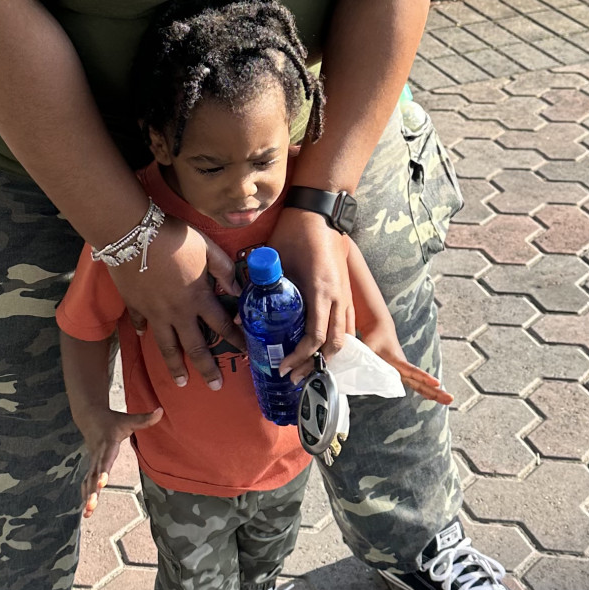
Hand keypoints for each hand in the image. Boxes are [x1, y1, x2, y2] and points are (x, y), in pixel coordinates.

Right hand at [79, 406, 162, 516]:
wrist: (90, 417)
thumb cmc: (112, 421)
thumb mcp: (128, 419)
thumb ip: (145, 418)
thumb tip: (161, 411)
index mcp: (107, 444)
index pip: (105, 459)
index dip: (103, 470)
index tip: (103, 482)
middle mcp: (98, 455)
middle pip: (94, 474)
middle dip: (93, 490)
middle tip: (92, 503)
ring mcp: (93, 462)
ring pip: (88, 481)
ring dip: (88, 496)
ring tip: (89, 511)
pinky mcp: (91, 467)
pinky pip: (87, 483)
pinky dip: (86, 496)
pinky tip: (87, 511)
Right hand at [109, 220, 237, 390]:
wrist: (132, 233)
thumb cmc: (174, 237)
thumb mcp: (207, 248)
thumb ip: (224, 270)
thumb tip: (237, 289)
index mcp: (198, 298)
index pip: (222, 325)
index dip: (235, 339)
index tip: (244, 352)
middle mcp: (177, 312)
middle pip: (195, 346)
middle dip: (207, 368)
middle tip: (216, 386)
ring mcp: (154, 312)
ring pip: (166, 345)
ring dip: (175, 365)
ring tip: (181, 382)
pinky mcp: (134, 304)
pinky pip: (140, 322)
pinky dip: (142, 330)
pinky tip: (143, 337)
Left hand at [272, 206, 355, 380]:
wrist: (320, 213)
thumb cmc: (295, 234)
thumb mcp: (275, 261)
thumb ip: (260, 289)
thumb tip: (241, 318)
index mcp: (320, 290)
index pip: (314, 336)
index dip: (299, 356)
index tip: (282, 366)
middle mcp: (337, 297)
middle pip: (333, 345)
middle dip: (313, 365)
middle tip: (293, 377)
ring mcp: (345, 295)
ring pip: (344, 338)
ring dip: (327, 357)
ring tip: (308, 368)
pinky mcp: (347, 293)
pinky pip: (346, 326)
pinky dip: (335, 343)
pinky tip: (322, 350)